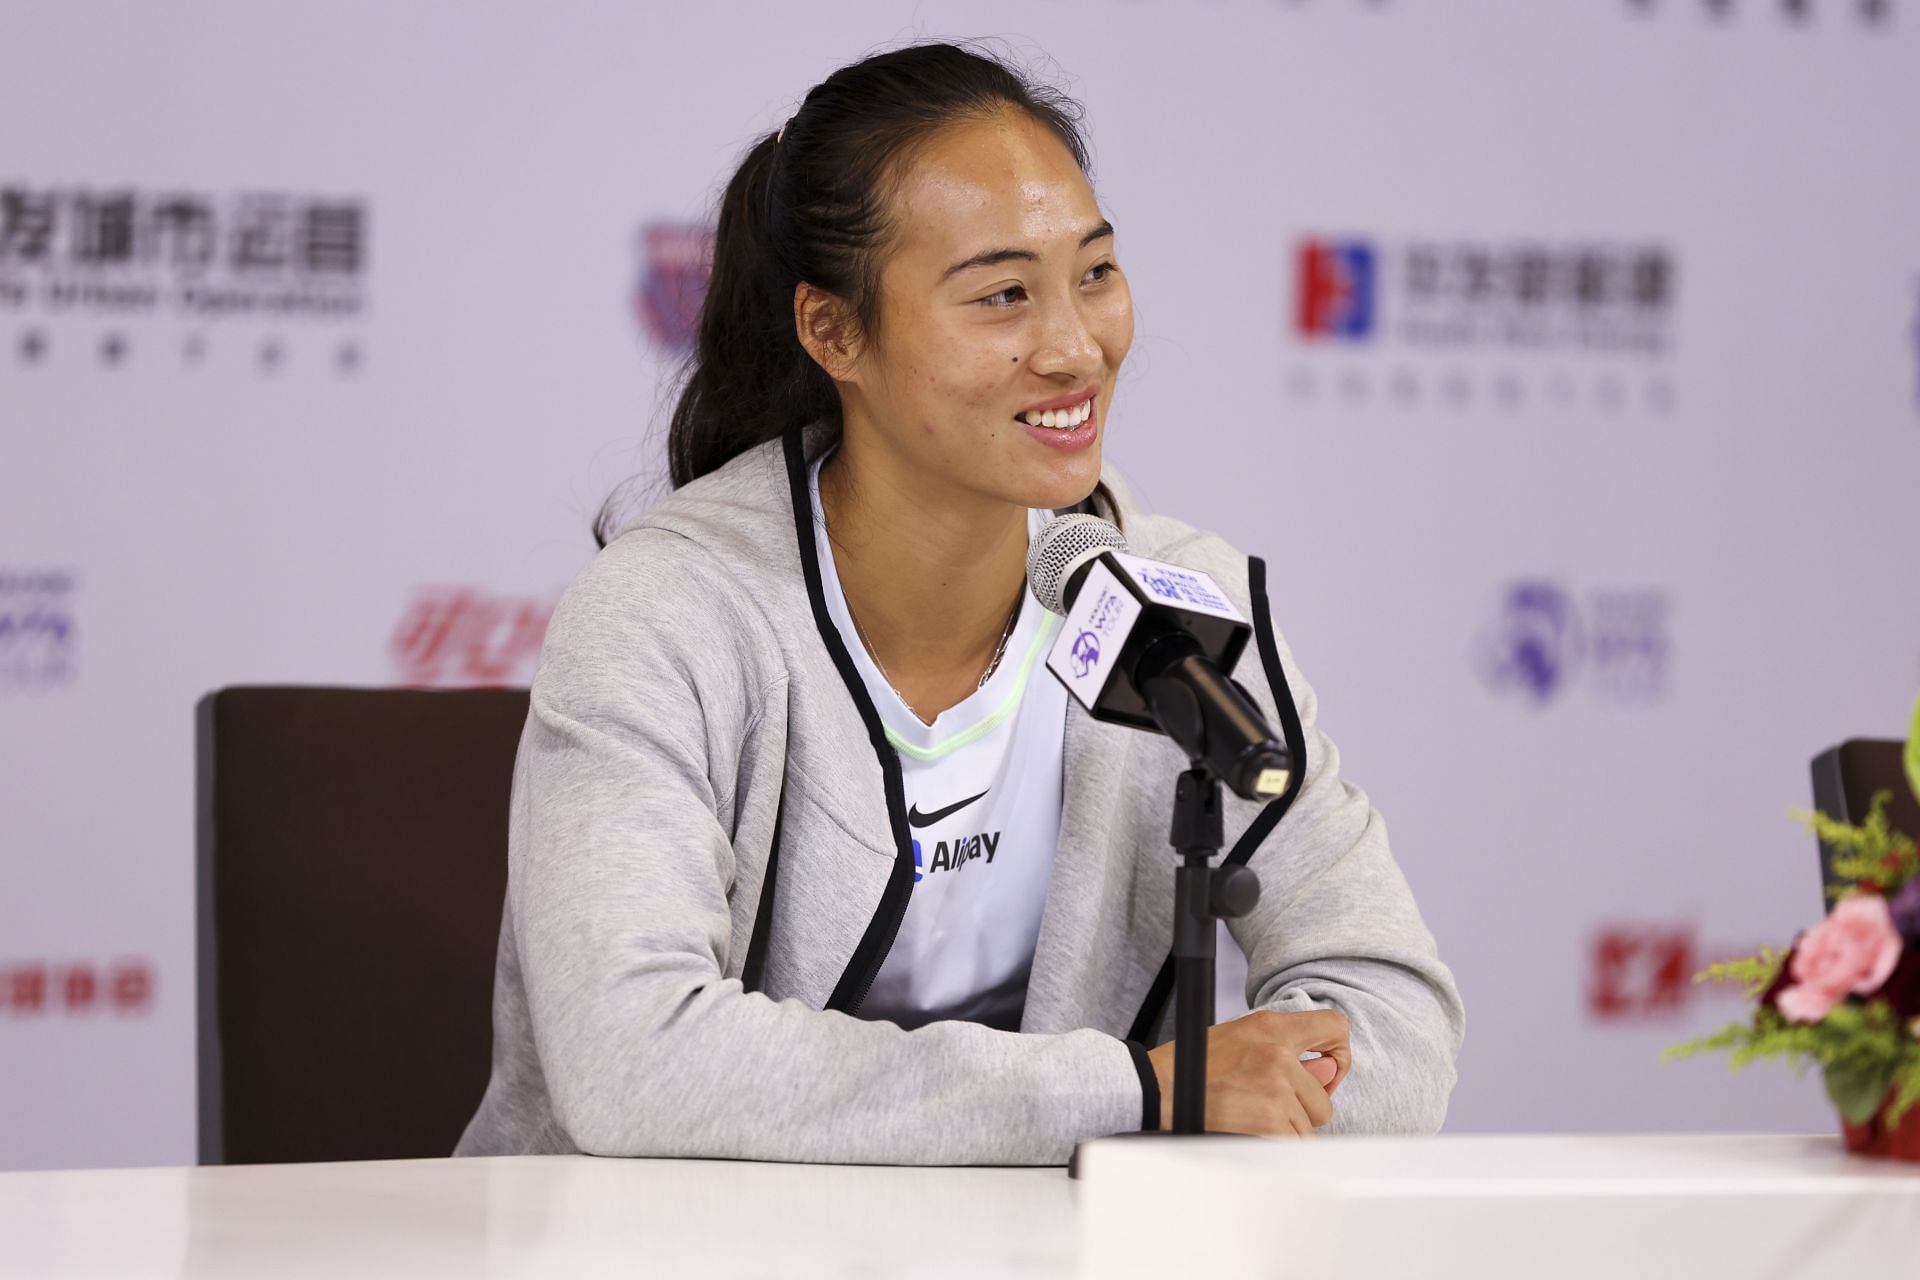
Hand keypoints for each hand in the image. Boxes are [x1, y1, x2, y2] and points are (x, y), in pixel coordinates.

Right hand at [1144, 1008, 1350, 1135]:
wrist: (1159, 1087)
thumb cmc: (1195, 1064)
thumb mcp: (1241, 1038)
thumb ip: (1288, 1052)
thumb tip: (1329, 1072)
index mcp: (1272, 1028)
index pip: (1333, 1027)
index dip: (1339, 1054)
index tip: (1327, 1072)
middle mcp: (1278, 1054)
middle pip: (1324, 1097)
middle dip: (1304, 1109)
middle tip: (1271, 1104)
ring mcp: (1276, 1088)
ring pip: (1310, 1125)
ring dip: (1288, 1128)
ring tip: (1253, 1114)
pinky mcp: (1269, 1120)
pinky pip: (1294, 1142)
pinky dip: (1276, 1143)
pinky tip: (1251, 1129)